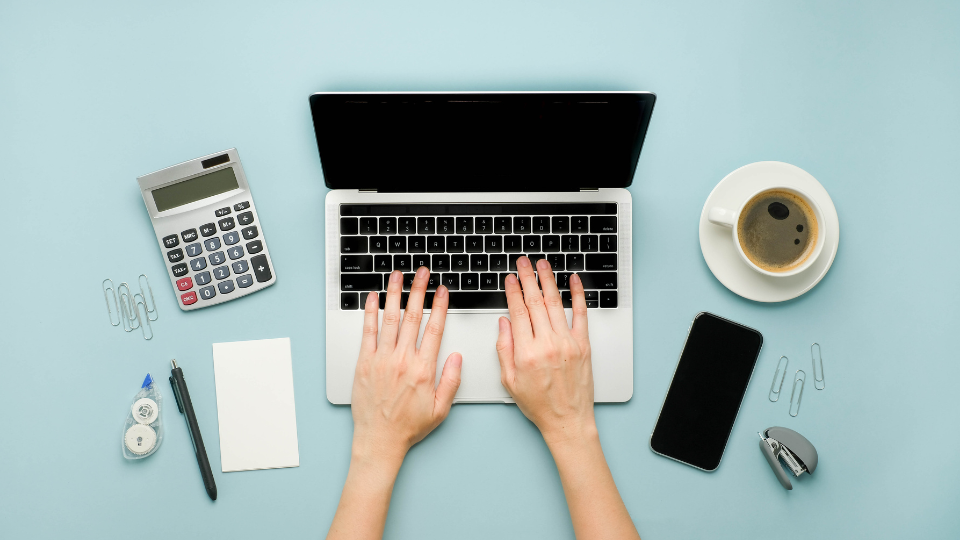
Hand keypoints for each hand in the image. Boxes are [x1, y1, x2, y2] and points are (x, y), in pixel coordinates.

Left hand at [350, 268, 461, 463]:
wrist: (379, 440)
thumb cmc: (408, 427)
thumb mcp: (441, 409)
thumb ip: (451, 381)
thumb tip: (456, 357)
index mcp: (423, 369)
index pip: (434, 328)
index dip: (440, 306)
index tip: (442, 290)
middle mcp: (402, 360)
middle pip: (413, 317)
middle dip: (418, 290)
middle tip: (422, 273)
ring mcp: (382, 360)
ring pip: (389, 319)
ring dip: (394, 294)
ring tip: (397, 275)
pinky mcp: (364, 363)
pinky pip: (367, 332)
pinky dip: (370, 313)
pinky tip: (373, 298)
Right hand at [496, 256, 595, 444]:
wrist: (567, 420)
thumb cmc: (539, 404)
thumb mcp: (509, 381)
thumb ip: (504, 350)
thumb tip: (504, 323)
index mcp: (526, 353)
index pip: (518, 312)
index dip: (513, 292)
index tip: (510, 279)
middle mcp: (547, 344)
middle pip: (535, 302)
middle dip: (528, 278)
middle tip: (523, 262)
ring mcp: (567, 343)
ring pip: (555, 304)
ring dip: (548, 281)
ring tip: (542, 265)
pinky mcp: (583, 346)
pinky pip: (580, 315)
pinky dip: (577, 295)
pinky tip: (573, 281)